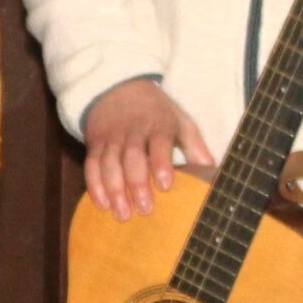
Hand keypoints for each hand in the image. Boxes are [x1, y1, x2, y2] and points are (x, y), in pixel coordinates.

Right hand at [81, 78, 215, 220]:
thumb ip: (194, 145)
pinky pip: (91, 165)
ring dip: (115, 190)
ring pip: (109, 164)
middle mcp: (132, 130)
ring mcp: (111, 137)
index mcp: (157, 124)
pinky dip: (95, 186)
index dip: (160, 163)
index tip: (165, 185)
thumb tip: (211, 169)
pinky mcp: (94, 144)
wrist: (117, 89)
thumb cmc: (156, 112)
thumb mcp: (179, 120)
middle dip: (137, 183)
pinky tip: (102, 204)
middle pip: (132, 157)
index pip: (158, 142)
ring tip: (123, 214)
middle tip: (145, 209)